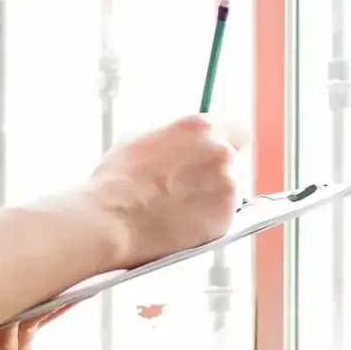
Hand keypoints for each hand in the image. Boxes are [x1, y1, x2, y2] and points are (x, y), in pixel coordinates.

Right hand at [88, 114, 243, 270]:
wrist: (113, 220)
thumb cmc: (119, 179)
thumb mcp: (140, 137)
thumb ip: (173, 136)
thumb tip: (180, 142)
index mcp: (202, 128)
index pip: (237, 128)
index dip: (226, 140)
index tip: (215, 150)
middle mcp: (221, 154)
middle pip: (234, 159)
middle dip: (216, 168)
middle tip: (189, 181)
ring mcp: (228, 189)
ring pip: (229, 189)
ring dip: (212, 194)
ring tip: (178, 205)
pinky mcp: (225, 220)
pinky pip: (222, 216)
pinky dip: (208, 218)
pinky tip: (181, 221)